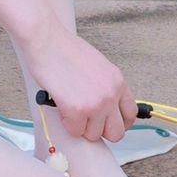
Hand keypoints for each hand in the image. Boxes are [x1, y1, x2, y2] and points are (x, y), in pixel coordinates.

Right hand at [21, 9, 138, 145]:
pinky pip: (75, 131)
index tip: (107, 123)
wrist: (46, 41)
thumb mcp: (97, 67)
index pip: (130, 114)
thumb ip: (105, 86)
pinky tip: (62, 107)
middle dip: (100, 130)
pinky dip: (67, 123)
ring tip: (70, 108)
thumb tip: (103, 107)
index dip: (118, 123)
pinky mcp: (77, 110)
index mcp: (118, 81)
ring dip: (81, 127)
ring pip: (94, 135)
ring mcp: (96, 104)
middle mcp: (111, 94)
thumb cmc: (64, 50)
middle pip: (116, 133)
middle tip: (87, 121)